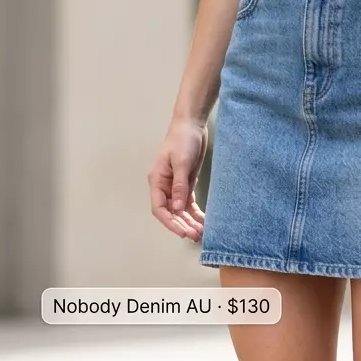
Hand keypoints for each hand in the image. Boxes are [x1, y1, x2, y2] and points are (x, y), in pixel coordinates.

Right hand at [148, 118, 207, 240]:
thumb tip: (175, 208)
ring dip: (189, 221)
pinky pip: (188, 203)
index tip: (182, 232)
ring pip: (180, 210)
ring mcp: (174, 186)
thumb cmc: (183, 139)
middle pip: (170, 212)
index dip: (169, 222)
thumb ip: (179, 186)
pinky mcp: (185, 184)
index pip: (159, 208)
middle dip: (182, 225)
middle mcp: (164, 186)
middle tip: (196, 235)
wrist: (192, 125)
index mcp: (157, 180)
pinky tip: (203, 221)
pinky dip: (195, 213)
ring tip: (201, 232)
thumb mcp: (181, 162)